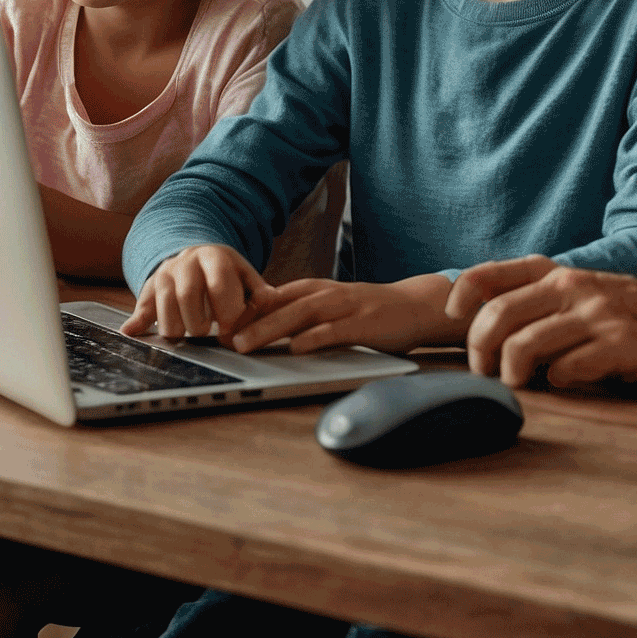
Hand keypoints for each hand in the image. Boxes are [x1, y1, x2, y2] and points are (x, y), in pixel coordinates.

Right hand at [121, 244, 271, 344]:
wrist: (195, 256)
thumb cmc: (226, 274)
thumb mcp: (245, 275)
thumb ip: (259, 290)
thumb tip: (270, 300)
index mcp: (214, 256)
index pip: (219, 283)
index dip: (227, 311)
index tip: (229, 330)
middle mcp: (186, 262)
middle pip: (188, 296)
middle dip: (199, 323)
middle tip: (207, 334)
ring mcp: (165, 274)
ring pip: (164, 306)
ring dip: (176, 329)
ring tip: (189, 334)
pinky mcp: (148, 289)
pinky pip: (141, 306)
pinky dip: (136, 322)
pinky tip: (131, 333)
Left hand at [229, 274, 461, 355]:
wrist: (416, 306)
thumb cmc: (369, 311)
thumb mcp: (332, 306)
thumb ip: (302, 313)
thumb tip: (261, 329)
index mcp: (316, 289)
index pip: (274, 296)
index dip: (246, 310)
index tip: (220, 326)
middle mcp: (328, 293)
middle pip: (282, 305)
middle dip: (250, 321)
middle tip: (224, 338)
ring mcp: (346, 307)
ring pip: (302, 315)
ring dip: (270, 328)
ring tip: (246, 344)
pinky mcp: (364, 324)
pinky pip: (335, 330)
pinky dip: (314, 337)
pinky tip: (296, 348)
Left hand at [447, 256, 636, 389]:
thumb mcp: (593, 296)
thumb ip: (549, 306)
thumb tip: (494, 334)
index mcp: (563, 275)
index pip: (491, 276)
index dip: (462, 299)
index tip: (452, 321)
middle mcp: (575, 288)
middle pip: (497, 317)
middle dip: (480, 352)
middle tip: (488, 373)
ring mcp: (597, 315)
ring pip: (523, 346)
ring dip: (512, 375)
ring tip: (523, 385)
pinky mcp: (620, 347)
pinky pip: (566, 371)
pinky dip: (558, 386)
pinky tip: (571, 385)